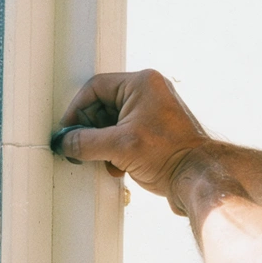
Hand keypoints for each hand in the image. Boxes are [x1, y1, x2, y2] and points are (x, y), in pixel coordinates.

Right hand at [55, 70, 209, 210]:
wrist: (196, 178)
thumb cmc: (171, 156)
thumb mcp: (118, 147)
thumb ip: (85, 142)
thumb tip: (65, 142)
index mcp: (142, 84)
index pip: (95, 88)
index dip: (76, 110)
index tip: (68, 131)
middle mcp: (148, 93)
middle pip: (102, 106)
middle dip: (91, 131)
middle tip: (82, 148)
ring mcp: (152, 112)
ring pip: (111, 123)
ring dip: (103, 144)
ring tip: (105, 160)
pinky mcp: (153, 132)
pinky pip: (123, 134)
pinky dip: (115, 150)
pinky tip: (118, 165)